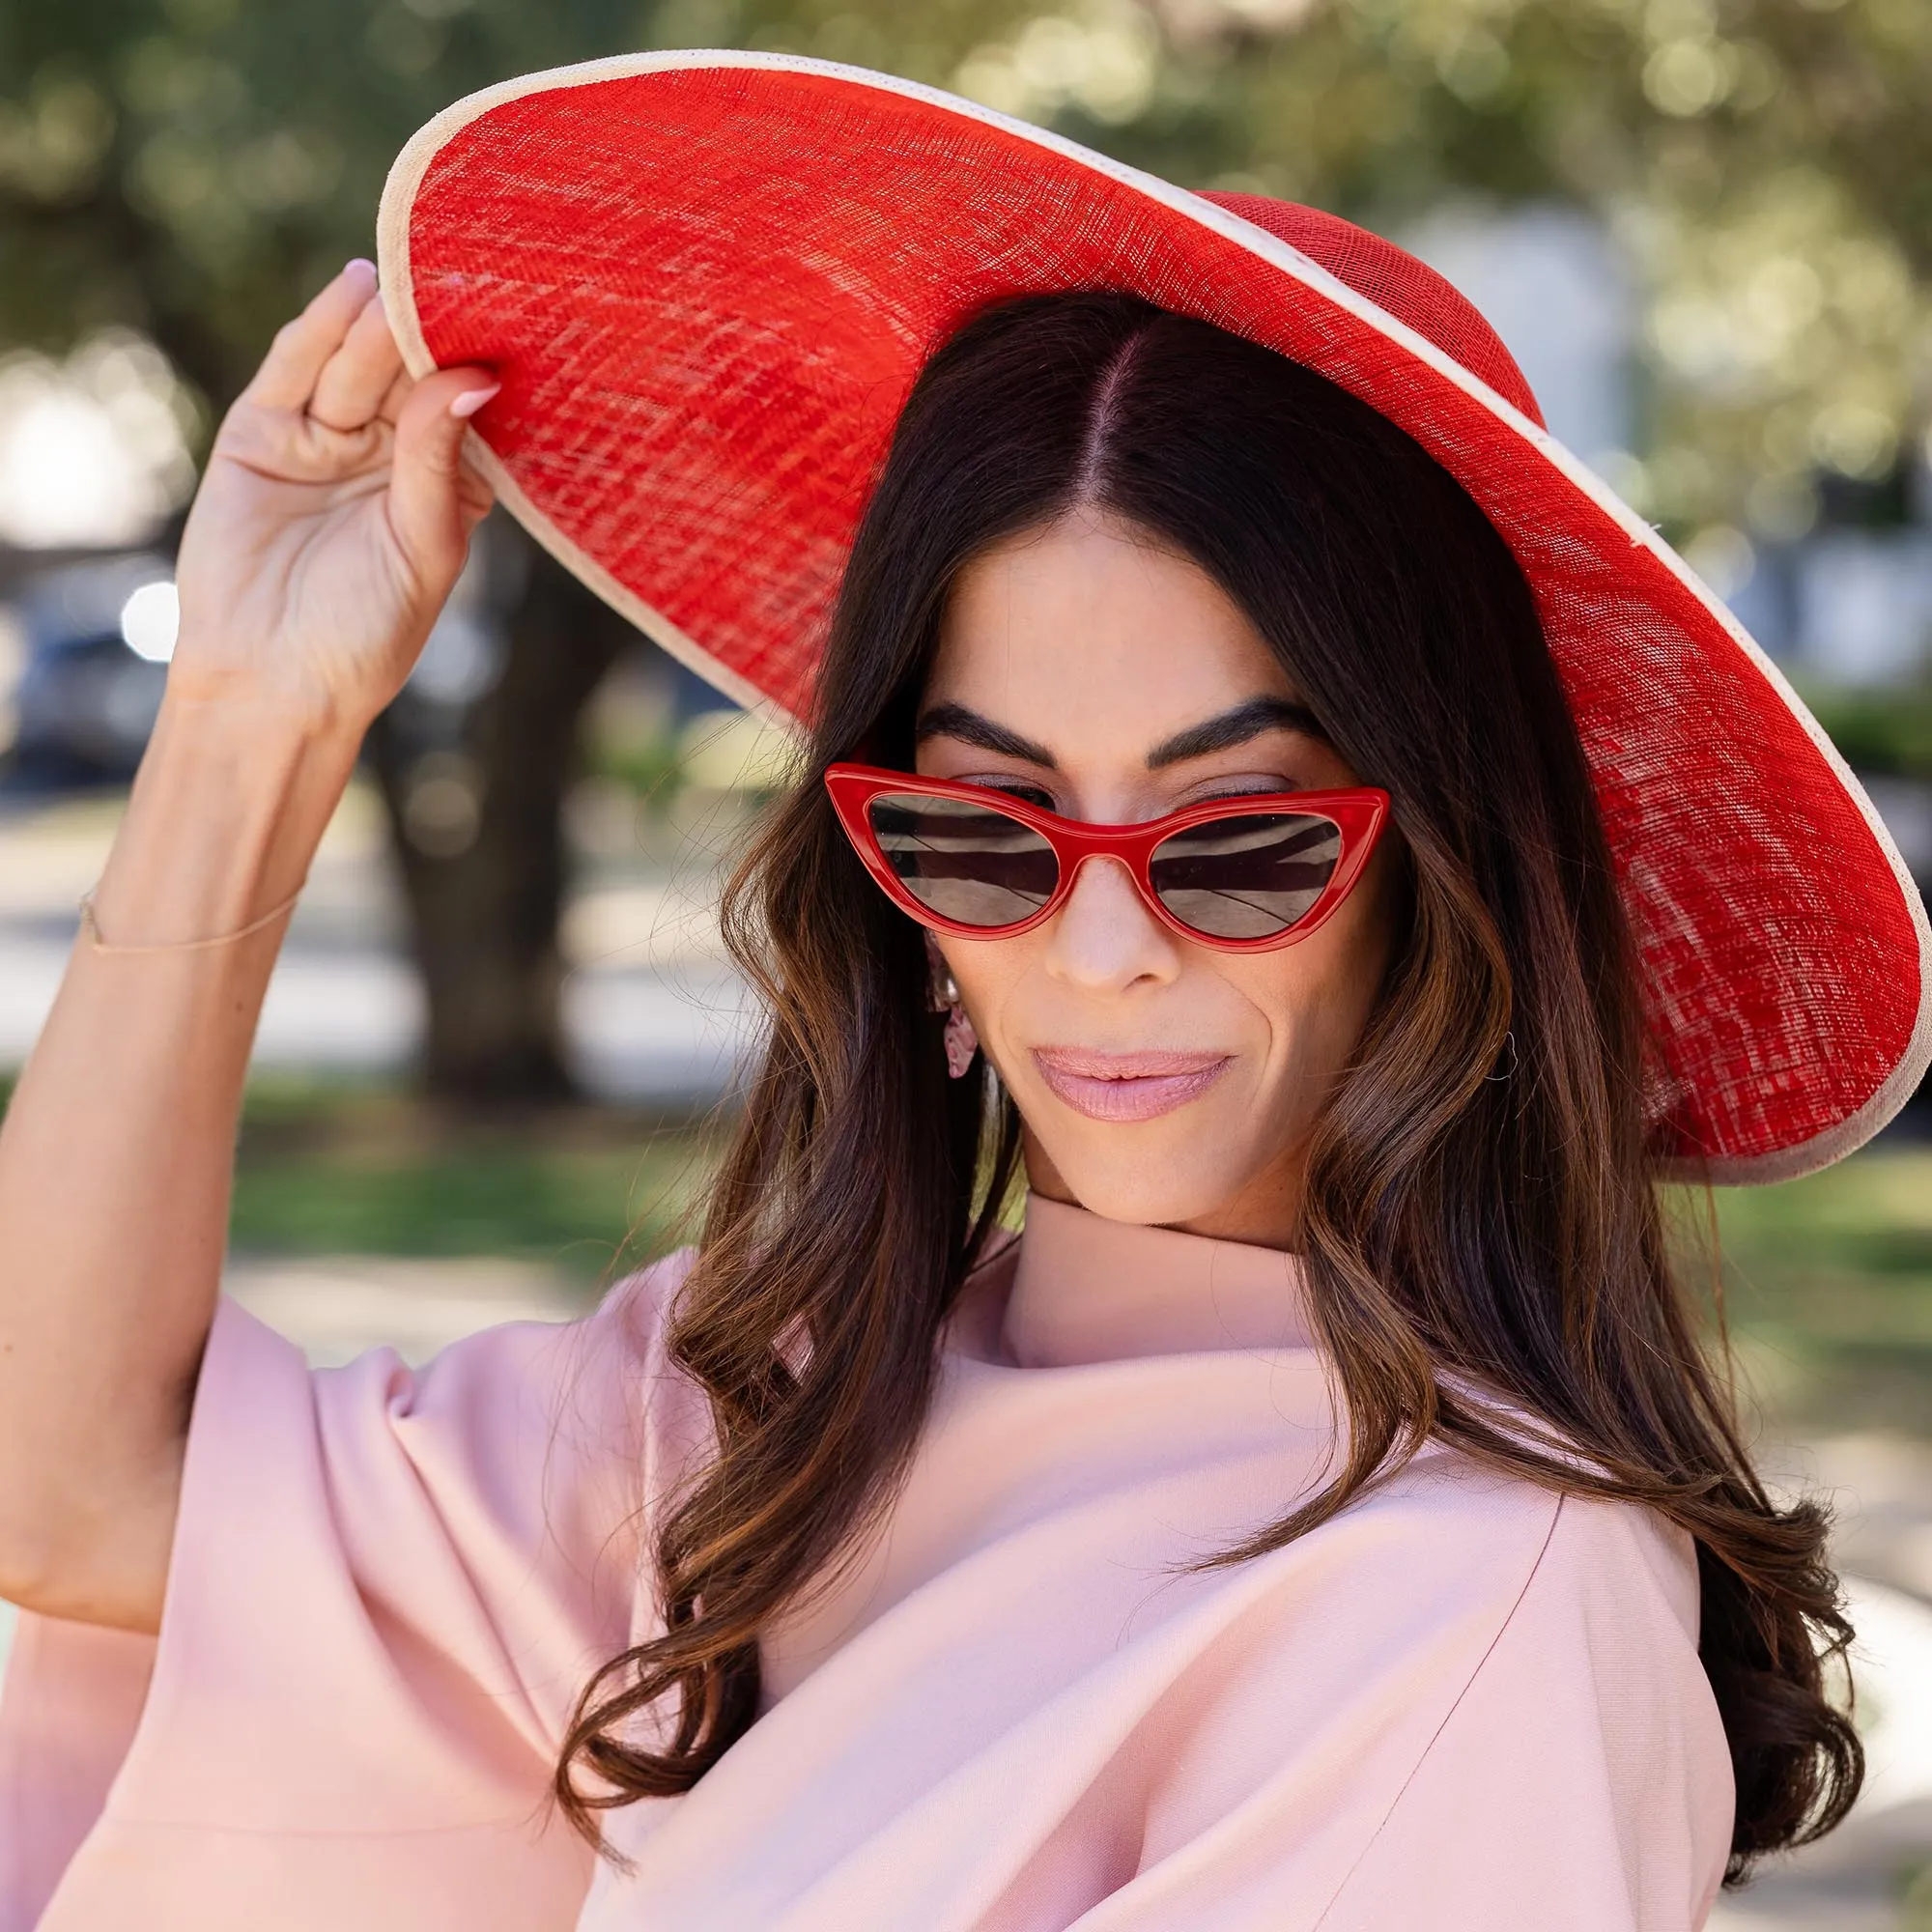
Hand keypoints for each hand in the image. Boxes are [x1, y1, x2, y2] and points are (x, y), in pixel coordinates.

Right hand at [166, 258, 498, 739]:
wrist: (273, 681)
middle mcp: (387, 453)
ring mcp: (324, 439)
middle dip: (434, 329)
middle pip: (411, 375)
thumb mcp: (422, 543)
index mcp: (444, 485)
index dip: (488, 367)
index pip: (466, 410)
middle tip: (468, 275)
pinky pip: (297, 369)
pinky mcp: (262, 433)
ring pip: (359, 365)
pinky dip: (323, 327)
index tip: (526, 315)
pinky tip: (355, 288)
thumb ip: (437, 459)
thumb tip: (474, 378)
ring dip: (384, 322)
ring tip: (412, 276)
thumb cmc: (366, 633)